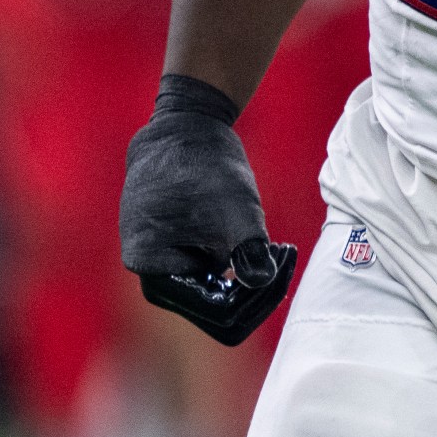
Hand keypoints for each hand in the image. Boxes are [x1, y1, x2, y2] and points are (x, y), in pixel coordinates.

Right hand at [120, 74, 295, 344]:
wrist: (186, 124)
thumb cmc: (205, 162)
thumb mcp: (236, 207)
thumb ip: (250, 250)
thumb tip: (263, 284)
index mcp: (153, 266)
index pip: (213, 312)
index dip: (254, 299)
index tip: (282, 265)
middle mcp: (151, 273)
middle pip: (215, 311)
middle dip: (256, 291)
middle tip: (285, 256)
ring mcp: (161, 263)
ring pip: (217, 294)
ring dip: (252, 277)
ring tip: (278, 247)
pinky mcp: (175, 251)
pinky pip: (212, 276)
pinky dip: (240, 263)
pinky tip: (265, 243)